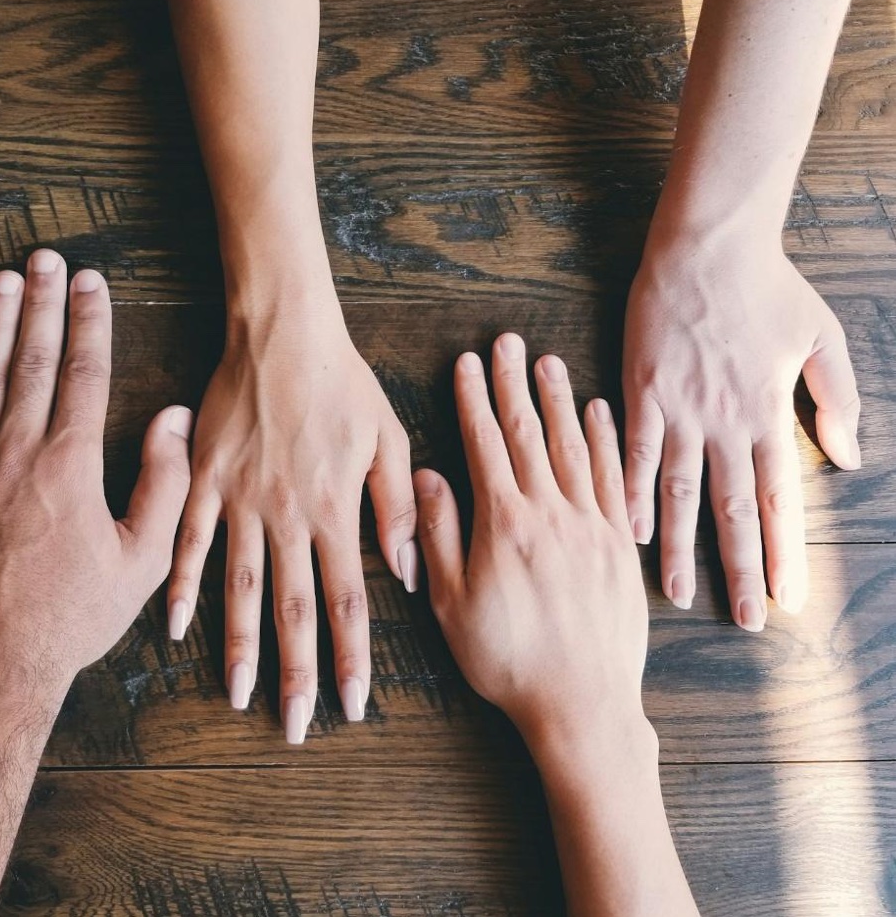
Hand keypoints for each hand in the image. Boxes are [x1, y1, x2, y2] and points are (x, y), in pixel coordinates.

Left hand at [0, 252, 192, 689]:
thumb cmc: (70, 618)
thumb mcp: (140, 561)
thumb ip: (163, 484)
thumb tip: (172, 419)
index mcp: (68, 465)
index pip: (82, 372)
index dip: (89, 320)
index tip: (93, 281)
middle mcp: (13, 452)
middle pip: (30, 358)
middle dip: (42, 302)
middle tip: (47, 258)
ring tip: (5, 277)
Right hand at [166, 296, 416, 743]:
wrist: (281, 331)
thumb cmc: (342, 381)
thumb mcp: (388, 438)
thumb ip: (396, 507)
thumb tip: (408, 572)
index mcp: (335, 509)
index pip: (348, 600)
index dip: (351, 657)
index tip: (353, 704)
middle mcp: (288, 515)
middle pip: (293, 609)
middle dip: (297, 673)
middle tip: (296, 725)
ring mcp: (241, 500)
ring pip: (240, 587)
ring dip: (239, 646)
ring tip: (238, 694)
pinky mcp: (205, 479)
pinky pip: (190, 541)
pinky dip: (181, 585)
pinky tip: (175, 626)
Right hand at [415, 335, 647, 750]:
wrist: (583, 705)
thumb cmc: (507, 661)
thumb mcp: (452, 604)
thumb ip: (438, 535)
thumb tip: (426, 476)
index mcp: (505, 524)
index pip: (486, 445)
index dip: (474, 400)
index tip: (468, 363)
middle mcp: (552, 513)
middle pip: (529, 434)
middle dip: (514, 384)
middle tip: (508, 341)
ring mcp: (592, 526)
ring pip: (574, 447)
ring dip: (559, 401)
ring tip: (548, 362)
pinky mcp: (620, 546)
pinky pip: (614, 478)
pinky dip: (606, 440)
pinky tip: (599, 413)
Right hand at [622, 233, 859, 627]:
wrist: (707, 246)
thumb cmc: (768, 287)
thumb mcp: (823, 338)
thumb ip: (837, 401)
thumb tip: (849, 458)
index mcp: (768, 414)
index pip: (778, 498)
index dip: (783, 553)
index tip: (789, 599)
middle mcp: (725, 422)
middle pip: (731, 509)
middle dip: (740, 569)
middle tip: (744, 620)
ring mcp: (679, 409)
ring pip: (680, 491)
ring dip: (679, 547)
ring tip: (676, 594)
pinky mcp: (642, 391)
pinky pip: (635, 452)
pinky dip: (632, 493)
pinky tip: (629, 530)